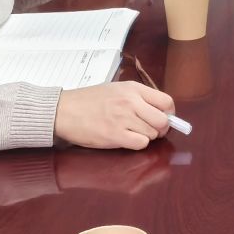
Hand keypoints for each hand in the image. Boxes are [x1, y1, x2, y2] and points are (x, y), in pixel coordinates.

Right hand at [55, 81, 173, 149]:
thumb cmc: (88, 101)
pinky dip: (137, 144)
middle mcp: (131, 102)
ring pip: (152, 134)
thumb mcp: (116, 89)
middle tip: (150, 131)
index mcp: (133, 88)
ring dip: (146, 137)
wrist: (64, 111)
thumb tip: (162, 112)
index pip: (166, 101)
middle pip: (163, 120)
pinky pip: (140, 144)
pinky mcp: (115, 135)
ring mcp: (124, 119)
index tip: (163, 119)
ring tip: (131, 133)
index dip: (169, 113)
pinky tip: (126, 139)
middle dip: (160, 129)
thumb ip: (138, 98)